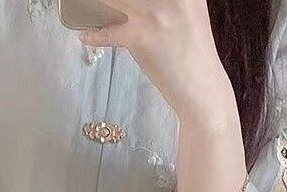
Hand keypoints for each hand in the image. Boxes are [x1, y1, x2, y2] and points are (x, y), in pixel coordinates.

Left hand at [78, 0, 236, 125]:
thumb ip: (167, 0)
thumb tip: (136, 2)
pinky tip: (85, 35)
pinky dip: (93, 35)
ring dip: (95, 1)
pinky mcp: (140, 37)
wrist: (201, 88)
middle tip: (99, 2)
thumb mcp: (189, 10)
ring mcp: (153, 13)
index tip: (120, 0)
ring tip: (85, 3)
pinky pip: (107, 32)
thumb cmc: (193, 52)